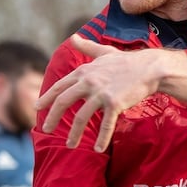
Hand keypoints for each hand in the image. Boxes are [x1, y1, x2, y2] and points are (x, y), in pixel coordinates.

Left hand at [38, 35, 186, 151]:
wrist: (149, 68)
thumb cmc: (126, 61)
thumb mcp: (104, 52)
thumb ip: (87, 47)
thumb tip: (74, 37)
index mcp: (83, 71)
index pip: (59, 86)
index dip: (46, 98)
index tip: (37, 108)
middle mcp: (89, 81)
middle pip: (63, 101)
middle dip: (52, 117)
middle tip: (46, 130)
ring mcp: (101, 93)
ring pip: (81, 117)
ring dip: (74, 134)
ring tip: (70, 145)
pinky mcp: (115, 103)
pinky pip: (105, 124)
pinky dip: (101, 138)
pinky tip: (98, 149)